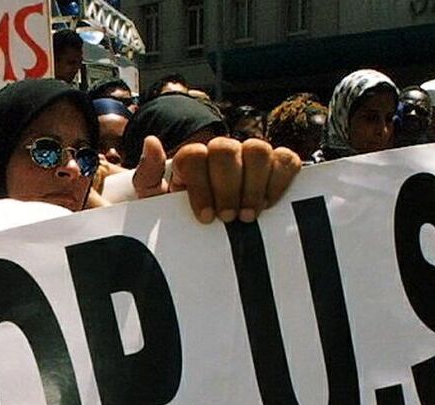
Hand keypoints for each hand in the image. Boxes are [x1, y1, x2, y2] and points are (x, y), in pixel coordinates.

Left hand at [134, 135, 302, 222]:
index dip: (200, 186)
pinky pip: (286, 159)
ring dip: (253, 185)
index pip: (194, 156)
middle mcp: (223, 151)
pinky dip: (280, 180)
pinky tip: (268, 205)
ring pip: (257, 149)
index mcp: (193, 158)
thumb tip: (151, 142)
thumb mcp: (156, 200)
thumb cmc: (182, 214)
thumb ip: (147, 174)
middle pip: (226, 150)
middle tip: (228, 218)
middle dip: (227, 188)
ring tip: (247, 216)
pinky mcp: (277, 164)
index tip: (206, 217)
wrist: (209, 232)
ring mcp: (250, 155)